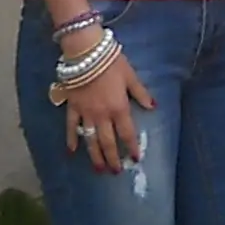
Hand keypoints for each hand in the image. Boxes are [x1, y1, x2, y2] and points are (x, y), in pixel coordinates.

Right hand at [56, 21, 155, 172]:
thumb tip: (153, 107)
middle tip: (115, 171)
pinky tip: (71, 151)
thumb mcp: (131, 76)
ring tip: (98, 169)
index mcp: (119, 108)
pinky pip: (71, 127)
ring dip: (95, 156)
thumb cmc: (111, 62)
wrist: (86, 52)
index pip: (127, 133)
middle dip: (112, 158)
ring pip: (91, 139)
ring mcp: (86, 113)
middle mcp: (103, 115)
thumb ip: (140, 93)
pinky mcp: (72, 108)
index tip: (134, 159)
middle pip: (108, 142)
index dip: (131, 147)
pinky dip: (71, 139)